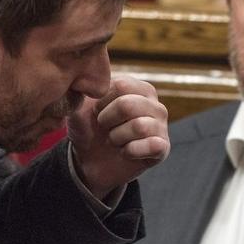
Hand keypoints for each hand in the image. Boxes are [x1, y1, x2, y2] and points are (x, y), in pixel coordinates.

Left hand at [68, 75, 169, 199]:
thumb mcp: (81, 107)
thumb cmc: (90, 129)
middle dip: (107, 120)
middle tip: (104, 128)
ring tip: (114, 140)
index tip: (97, 112)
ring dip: (117, 137)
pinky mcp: (162, 149)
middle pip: (128, 105)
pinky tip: (125, 152)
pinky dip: (130, 151)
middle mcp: (155, 105)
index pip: (121, 85)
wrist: (90, 161)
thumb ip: (85, 90)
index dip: (102, 101)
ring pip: (139, 126)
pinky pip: (152, 146)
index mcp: (139, 89)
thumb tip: (89, 82)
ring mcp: (161, 127)